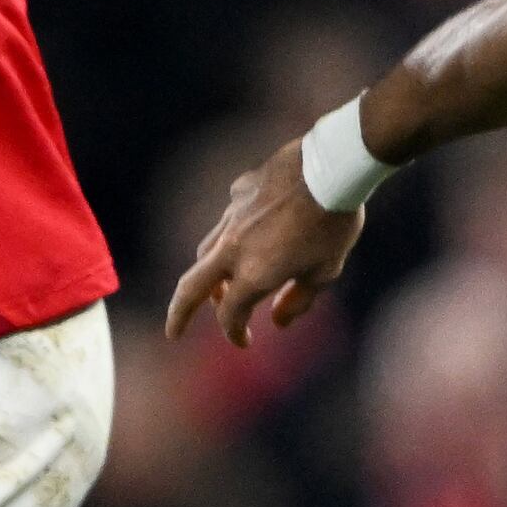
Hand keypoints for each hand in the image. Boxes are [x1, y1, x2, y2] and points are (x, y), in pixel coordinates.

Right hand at [165, 139, 367, 343]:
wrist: (330, 165)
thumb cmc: (333, 223)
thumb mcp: (325, 271)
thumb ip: (298, 300)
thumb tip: (277, 322)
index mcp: (254, 273)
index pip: (230, 315)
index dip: (235, 333)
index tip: (245, 341)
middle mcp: (233, 248)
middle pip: (191, 288)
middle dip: (179, 314)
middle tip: (173, 332)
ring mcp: (232, 217)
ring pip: (205, 252)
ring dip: (208, 276)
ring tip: (221, 287)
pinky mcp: (238, 192)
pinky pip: (227, 221)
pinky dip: (233, 238)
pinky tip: (253, 236)